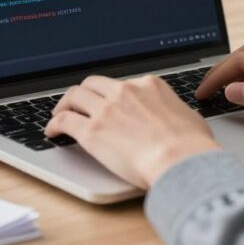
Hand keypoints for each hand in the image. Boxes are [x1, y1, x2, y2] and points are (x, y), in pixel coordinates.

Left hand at [45, 75, 219, 188]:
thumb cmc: (191, 146)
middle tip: (76, 104)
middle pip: (93, 84)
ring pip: (74, 96)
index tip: (106, 102)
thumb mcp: (189, 117)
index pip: (120, 83)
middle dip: (83, 93)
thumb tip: (175, 119)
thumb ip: (174, 112)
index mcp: (148, 85)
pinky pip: (64, 121)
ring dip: (64, 104)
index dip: (109, 94)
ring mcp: (106, 109)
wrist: (181, 160)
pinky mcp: (92, 131)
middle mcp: (125, 91)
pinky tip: (52, 132)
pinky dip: (54, 124)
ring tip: (58, 115)